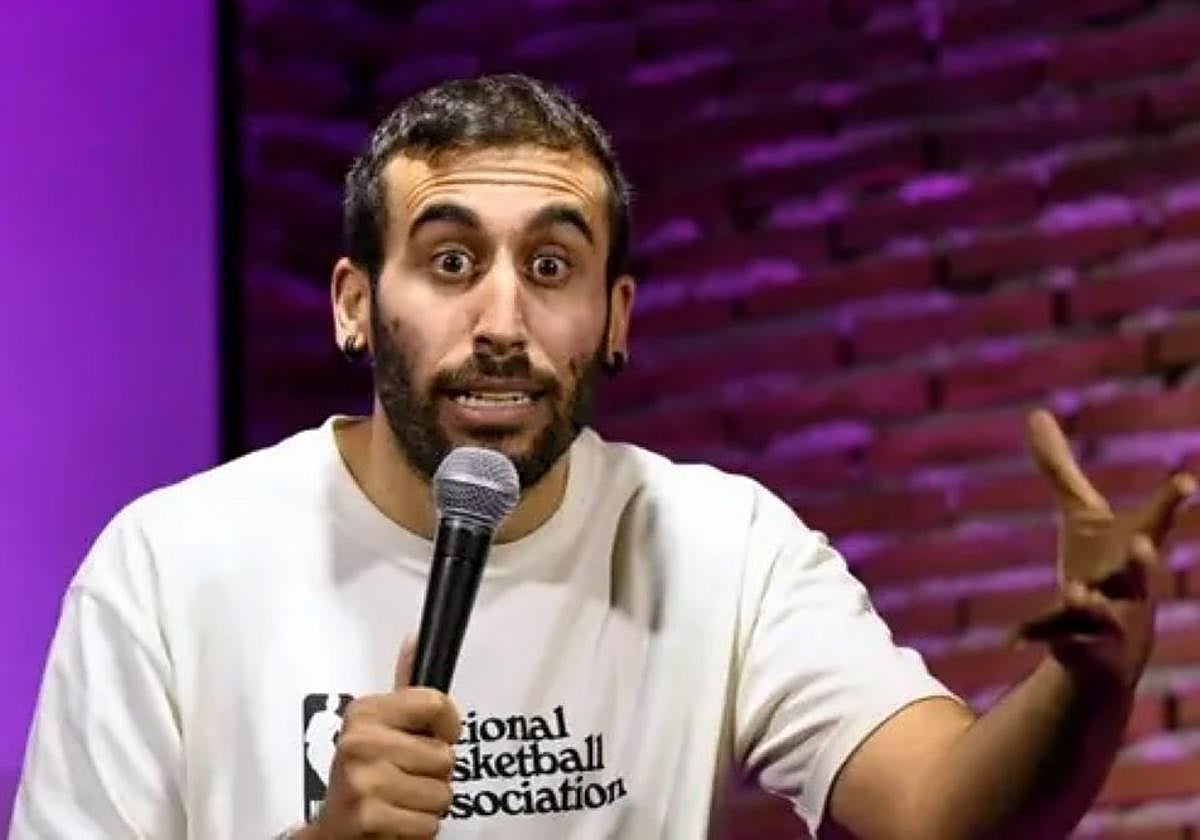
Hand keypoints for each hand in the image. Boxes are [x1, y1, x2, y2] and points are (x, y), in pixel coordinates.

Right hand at [302, 638, 460, 838]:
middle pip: (445, 756)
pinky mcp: (368, 816)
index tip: (439, 737)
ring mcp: (363, 779)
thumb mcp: (380, 727)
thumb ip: (405, 687)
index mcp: (366, 712)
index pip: (436, 704)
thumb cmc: (363, 778)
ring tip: (400, 800)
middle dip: (435, 775)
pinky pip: (428, 824)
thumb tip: (415, 639)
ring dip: (427, 805)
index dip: (449, 727)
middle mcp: (360, 740)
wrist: (333, 832)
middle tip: (406, 779)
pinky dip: (418, 829)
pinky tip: (395, 820)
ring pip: (442, 793)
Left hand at [1015, 409, 1195, 690]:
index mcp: (1133, 548)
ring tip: (1076, 591)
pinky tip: (1009, 638)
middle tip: (1143, 543)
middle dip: (1144, 559)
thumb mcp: (1080, 516)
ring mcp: (1108, 619)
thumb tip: (1037, 413)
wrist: (1106, 648)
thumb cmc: (1101, 567)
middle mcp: (1129, 584)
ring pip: (1104, 613)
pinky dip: (1034, 635)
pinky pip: (1056, 640)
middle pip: (1141, 572)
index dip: (1171, 500)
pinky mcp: (1079, 644)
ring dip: (1091, 602)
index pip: (1160, 520)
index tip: (1185, 480)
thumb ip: (1061, 470)